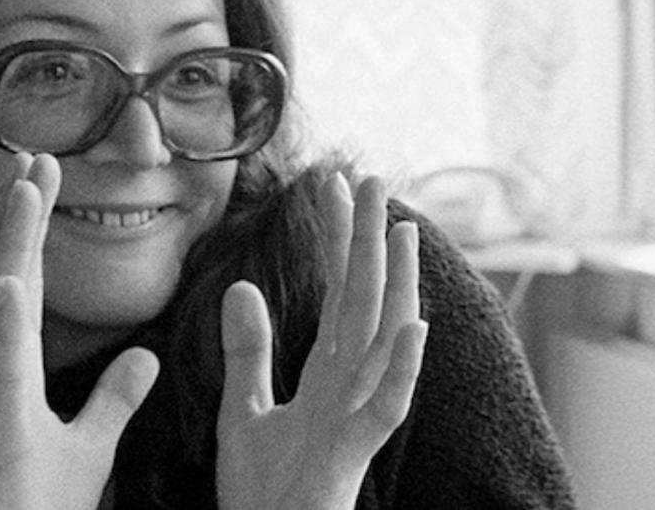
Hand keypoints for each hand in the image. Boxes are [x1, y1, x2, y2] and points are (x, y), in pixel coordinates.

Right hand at [0, 153, 159, 509]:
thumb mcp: (91, 449)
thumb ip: (115, 399)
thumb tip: (146, 357)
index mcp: (15, 374)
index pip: (29, 289)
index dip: (35, 234)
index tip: (46, 179)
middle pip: (12, 281)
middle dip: (24, 220)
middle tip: (37, 157)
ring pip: (1, 307)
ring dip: (13, 247)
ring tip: (25, 189)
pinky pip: (1, 367)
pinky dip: (4, 322)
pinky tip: (11, 280)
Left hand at [216, 175, 427, 509]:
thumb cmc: (262, 492)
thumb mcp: (242, 411)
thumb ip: (248, 351)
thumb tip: (241, 286)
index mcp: (325, 376)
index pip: (335, 293)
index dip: (335, 240)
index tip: (331, 186)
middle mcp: (349, 389)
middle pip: (364, 301)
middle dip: (366, 240)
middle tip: (371, 176)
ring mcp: (356, 418)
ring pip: (385, 341)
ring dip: (396, 287)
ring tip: (400, 230)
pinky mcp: (353, 453)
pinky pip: (386, 407)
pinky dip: (402, 368)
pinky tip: (413, 325)